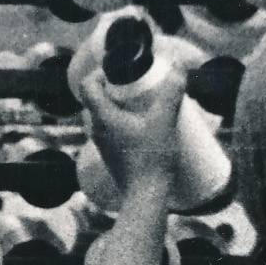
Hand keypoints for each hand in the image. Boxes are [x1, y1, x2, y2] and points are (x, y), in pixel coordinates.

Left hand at [84, 61, 185, 188]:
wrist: (146, 197)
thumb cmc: (151, 160)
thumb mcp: (165, 121)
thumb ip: (172, 93)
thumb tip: (178, 67)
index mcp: (103, 117)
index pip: (87, 86)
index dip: (99, 73)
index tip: (118, 71)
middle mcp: (97, 130)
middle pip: (95, 100)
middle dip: (112, 88)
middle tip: (135, 85)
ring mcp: (102, 145)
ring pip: (102, 117)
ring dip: (117, 106)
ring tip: (141, 103)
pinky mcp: (111, 156)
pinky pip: (110, 131)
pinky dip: (121, 123)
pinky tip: (142, 126)